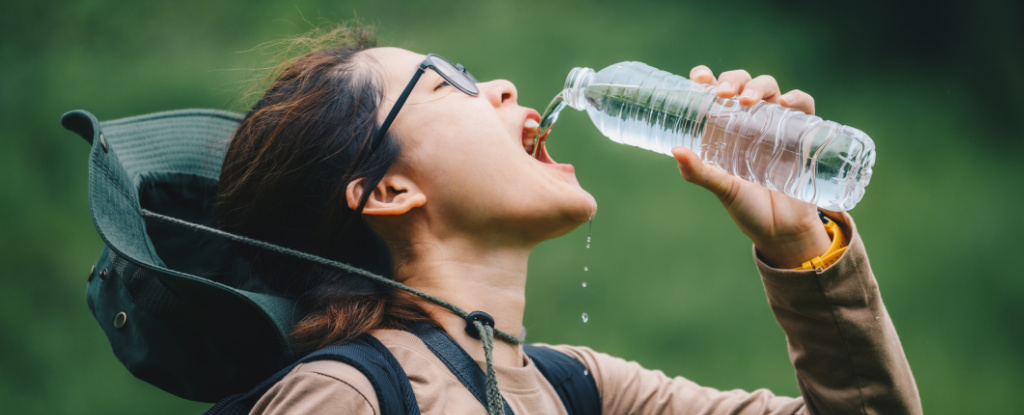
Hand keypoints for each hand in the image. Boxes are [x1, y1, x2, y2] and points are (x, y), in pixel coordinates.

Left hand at [673, 66, 831, 268]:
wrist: (783, 231)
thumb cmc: (748, 208)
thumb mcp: (723, 189)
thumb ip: (700, 173)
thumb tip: (676, 151)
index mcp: (723, 129)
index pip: (714, 93)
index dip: (706, 79)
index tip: (699, 77)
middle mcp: (748, 121)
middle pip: (741, 84)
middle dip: (733, 80)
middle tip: (722, 93)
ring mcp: (775, 125)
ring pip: (769, 88)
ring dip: (758, 86)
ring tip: (748, 100)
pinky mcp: (801, 133)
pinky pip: (803, 106)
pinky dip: (797, 98)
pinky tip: (786, 104)